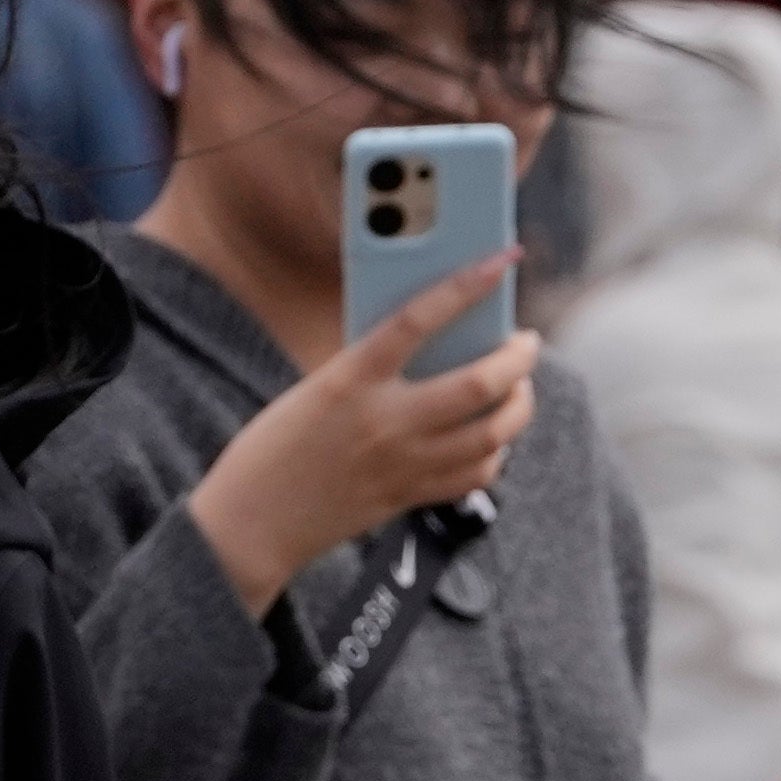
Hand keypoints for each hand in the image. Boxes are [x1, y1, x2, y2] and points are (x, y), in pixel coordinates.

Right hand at [189, 262, 536, 609]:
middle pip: (480, 384)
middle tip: (526, 343)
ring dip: (519, 406)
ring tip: (520, 388)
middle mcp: (385, 421)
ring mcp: (404, 464)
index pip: (419, 318)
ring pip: (492, 434)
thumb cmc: (278, 442)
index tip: (501, 260)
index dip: (465, 284)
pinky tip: (494, 437)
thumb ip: (374, 367)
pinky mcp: (411, 497)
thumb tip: (440, 348)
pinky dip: (496, 451)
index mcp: (351, 378)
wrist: (254, 520)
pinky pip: (476, 475)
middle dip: (519, 359)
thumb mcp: (319, 386)